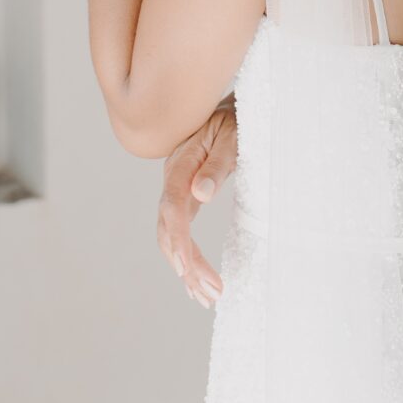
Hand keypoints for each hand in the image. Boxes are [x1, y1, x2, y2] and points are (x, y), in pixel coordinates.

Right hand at [157, 99, 237, 308]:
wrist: (230, 105)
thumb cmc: (235, 119)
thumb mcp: (232, 136)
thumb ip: (216, 165)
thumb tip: (202, 196)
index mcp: (181, 164)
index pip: (173, 208)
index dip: (179, 241)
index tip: (190, 269)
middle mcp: (173, 180)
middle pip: (168, 230)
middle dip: (186, 265)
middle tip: (212, 293)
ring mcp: (176, 190)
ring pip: (170, 237)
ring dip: (186, 269)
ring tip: (208, 297)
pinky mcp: (185, 197)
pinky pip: (178, 232)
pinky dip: (186, 259)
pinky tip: (196, 281)